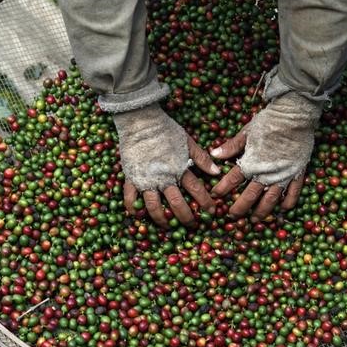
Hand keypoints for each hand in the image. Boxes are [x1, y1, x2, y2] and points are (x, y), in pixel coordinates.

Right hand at [114, 104, 218, 227]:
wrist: (140, 120)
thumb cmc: (165, 129)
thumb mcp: (188, 142)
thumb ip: (202, 158)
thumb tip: (217, 172)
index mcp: (179, 169)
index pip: (196, 190)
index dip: (205, 202)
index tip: (211, 212)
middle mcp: (163, 178)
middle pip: (177, 204)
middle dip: (186, 217)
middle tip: (192, 225)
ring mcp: (146, 180)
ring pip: (154, 207)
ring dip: (162, 220)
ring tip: (168, 226)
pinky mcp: (131, 178)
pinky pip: (130, 199)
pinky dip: (134, 210)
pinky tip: (139, 216)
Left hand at [210, 92, 323, 220]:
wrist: (295, 116)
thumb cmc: (269, 121)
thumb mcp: (246, 132)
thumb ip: (231, 146)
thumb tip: (213, 155)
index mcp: (252, 162)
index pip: (232, 180)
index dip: (222, 189)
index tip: (215, 196)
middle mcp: (266, 173)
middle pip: (250, 196)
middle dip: (240, 208)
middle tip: (232, 216)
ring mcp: (283, 175)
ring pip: (270, 199)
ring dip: (262, 211)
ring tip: (255, 220)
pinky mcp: (297, 173)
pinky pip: (293, 193)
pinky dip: (288, 203)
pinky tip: (282, 210)